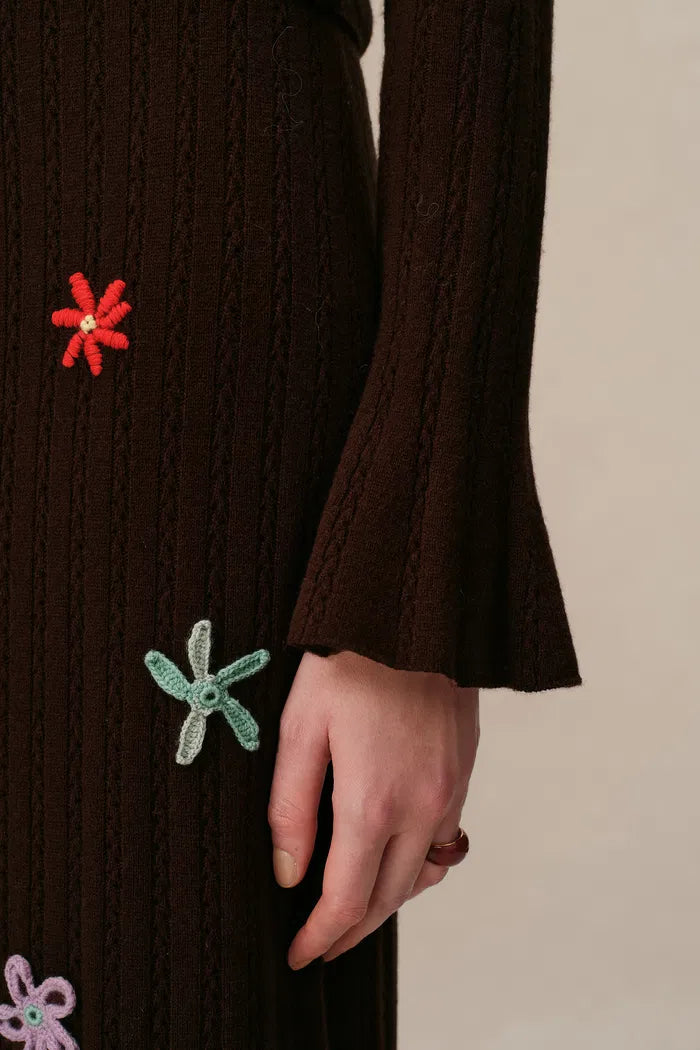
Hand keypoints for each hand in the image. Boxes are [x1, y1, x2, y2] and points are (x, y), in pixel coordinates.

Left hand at [268, 649, 479, 968]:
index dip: (321, 936)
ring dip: (388, 900)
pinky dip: (418, 863)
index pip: (348, 898)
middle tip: (321, 944)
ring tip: (353, 909)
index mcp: (373, 800)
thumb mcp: (301, 727)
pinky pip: (445, 839)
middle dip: (352, 930)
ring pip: (422, 874)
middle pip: (389, 897)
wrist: (414, 610)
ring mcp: (450, 789)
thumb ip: (291, 807)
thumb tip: (289, 874)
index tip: (299, 955)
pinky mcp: (464, 770)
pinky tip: (394, 854)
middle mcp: (421, 806)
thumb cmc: (348, 660)